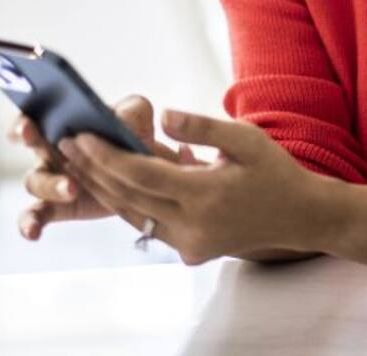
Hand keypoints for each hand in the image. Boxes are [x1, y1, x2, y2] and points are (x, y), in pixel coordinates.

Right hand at [10, 95, 207, 240]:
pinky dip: (29, 224)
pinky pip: (34, 216)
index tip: (29, 124)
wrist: (147, 170)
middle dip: (28, 140)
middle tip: (38, 138)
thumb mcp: (137, 115)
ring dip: (51, 185)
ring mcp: (51, 179)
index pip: (33, 115)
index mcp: (61, 122)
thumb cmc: (134, 133)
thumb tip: (119, 120)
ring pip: (35, 182)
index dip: (25, 119)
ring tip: (73, 189)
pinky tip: (33, 233)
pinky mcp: (58, 206)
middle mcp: (49, 149)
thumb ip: (131, 111)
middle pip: (30, 143)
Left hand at [57, 110, 334, 264]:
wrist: (299, 217)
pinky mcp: (191, 252)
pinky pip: (150, 225)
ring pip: (133, 215)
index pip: (140, 175)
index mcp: (204, 195)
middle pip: (128, 197)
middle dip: (94, 169)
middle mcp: (192, 226)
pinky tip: (115, 181)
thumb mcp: (245, 139)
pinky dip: (130, 202)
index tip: (80, 135)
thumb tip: (163, 115)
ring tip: (80, 161)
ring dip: (105, 188)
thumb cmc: (274, 171)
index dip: (105, 155)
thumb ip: (202, 127)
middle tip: (66, 143)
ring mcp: (190, 244)